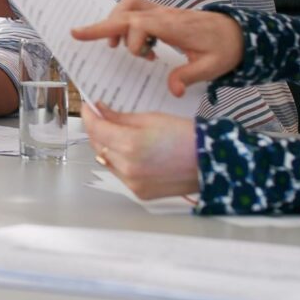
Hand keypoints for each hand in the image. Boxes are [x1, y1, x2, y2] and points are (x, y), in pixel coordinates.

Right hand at [70, 0, 243, 94]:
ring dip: (115, 21)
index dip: (132, 40)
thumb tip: (172, 90)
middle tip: (77, 34)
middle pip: (125, 11)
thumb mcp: (212, 67)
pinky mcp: (161, 14)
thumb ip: (189, 76)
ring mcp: (160, 12)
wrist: (238, 32)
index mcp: (172, 25)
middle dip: (100, 24)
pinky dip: (126, 22)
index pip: (140, 23)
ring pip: (127, 5)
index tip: (144, 58)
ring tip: (116, 45)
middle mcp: (162, 14)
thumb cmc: (225, 48)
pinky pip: (134, 9)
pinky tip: (137, 45)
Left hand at [82, 103, 199, 200]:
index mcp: (130, 144)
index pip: (96, 128)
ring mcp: (132, 182)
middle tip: (101, 117)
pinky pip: (120, 174)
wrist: (211, 161)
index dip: (89, 115)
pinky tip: (131, 152)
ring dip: (107, 146)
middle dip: (97, 130)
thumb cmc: (186, 137)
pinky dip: (120, 162)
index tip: (89, 107)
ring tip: (118, 134)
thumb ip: (120, 117)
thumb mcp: (151, 119)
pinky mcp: (139, 192)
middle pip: (98, 145)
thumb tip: (100, 111)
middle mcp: (128, 166)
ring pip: (107, 160)